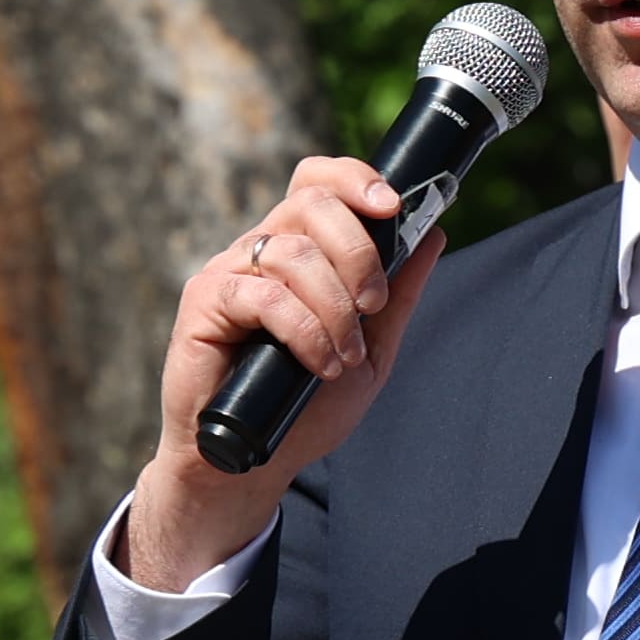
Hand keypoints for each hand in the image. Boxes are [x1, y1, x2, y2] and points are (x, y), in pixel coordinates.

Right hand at [122, 156, 445, 587]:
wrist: (254, 461)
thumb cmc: (306, 405)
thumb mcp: (372, 350)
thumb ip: (400, 294)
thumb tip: (435, 234)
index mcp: (298, 248)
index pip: (318, 181)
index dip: (355, 179)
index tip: (393, 207)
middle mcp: (259, 249)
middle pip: (311, 203)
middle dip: (358, 253)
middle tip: (373, 305)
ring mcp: (228, 271)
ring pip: (294, 252)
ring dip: (335, 307)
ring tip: (344, 356)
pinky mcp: (204, 302)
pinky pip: (263, 294)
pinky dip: (304, 329)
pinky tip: (319, 363)